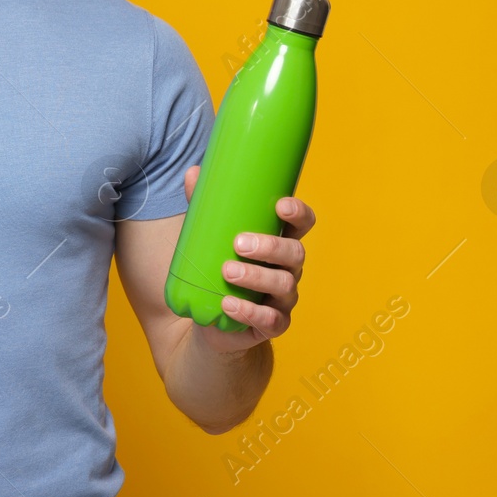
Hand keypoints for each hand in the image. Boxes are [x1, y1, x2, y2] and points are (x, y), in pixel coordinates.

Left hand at [180, 164, 314, 353]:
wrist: (209, 317)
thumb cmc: (216, 266)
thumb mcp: (209, 235)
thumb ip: (204, 205)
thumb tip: (194, 172)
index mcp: (279, 241)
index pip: (302, 223)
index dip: (298, 213)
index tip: (280, 205)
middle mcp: (288, 268)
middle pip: (295, 253)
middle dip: (270, 246)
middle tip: (239, 243)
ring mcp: (283, 298)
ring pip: (284, 285)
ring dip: (256, 277)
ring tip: (227, 271)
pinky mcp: (272, 324)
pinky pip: (271, 321)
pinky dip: (250, 312)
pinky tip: (228, 305)